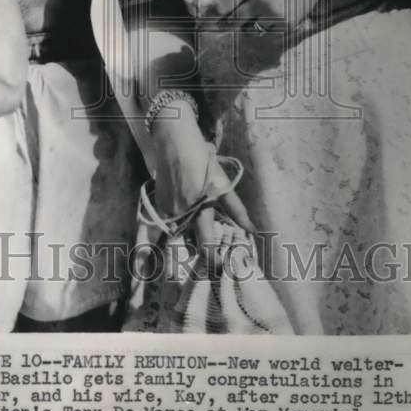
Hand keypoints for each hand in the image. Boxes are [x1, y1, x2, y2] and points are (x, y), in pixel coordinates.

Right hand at [151, 115, 254, 266]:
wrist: (173, 142)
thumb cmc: (202, 160)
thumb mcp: (222, 184)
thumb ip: (236, 210)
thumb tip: (252, 230)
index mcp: (200, 211)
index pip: (206, 246)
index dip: (213, 261)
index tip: (220, 269)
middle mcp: (181, 215)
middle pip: (192, 243)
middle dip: (201, 249)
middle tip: (213, 250)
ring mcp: (167, 211)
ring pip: (179, 235)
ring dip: (189, 238)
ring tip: (198, 234)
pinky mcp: (159, 205)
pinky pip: (169, 225)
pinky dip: (178, 227)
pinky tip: (185, 218)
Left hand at [185, 0, 324, 31]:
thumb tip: (225, 4)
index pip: (224, 5)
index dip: (222, 10)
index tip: (223, 11)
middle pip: (235, 20)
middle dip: (234, 19)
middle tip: (235, 18)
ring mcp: (273, 13)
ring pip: (251, 29)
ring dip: (250, 25)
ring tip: (257, 17)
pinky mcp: (286, 23)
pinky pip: (269, 31)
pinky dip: (268, 27)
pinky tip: (273, 16)